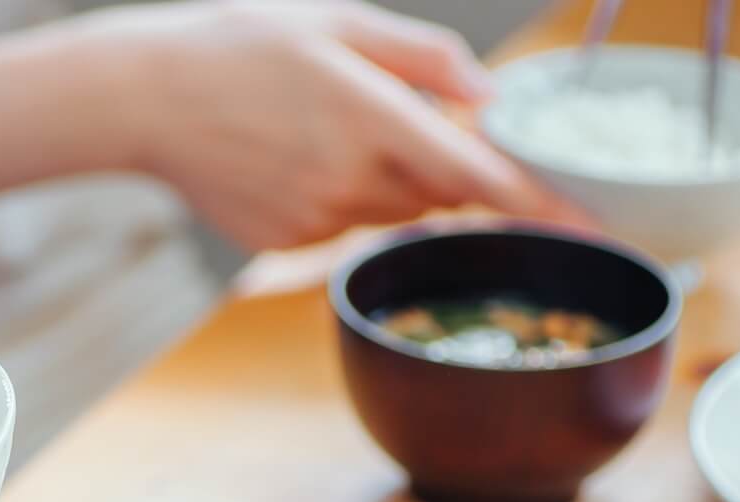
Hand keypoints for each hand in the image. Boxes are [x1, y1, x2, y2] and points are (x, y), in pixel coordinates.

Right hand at [93, 0, 583, 248]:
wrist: (143, 98)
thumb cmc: (240, 45)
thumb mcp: (340, 20)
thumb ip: (423, 58)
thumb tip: (487, 96)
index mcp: (374, 119)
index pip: (481, 179)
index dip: (544, 211)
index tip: (597, 238)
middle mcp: (351, 181)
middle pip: (438, 194)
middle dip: (433, 161)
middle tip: (377, 112)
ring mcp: (316, 220)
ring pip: (390, 212)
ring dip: (383, 177)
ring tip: (318, 126)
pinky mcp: (285, 242)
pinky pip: (340, 225)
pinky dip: (334, 195)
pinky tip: (283, 156)